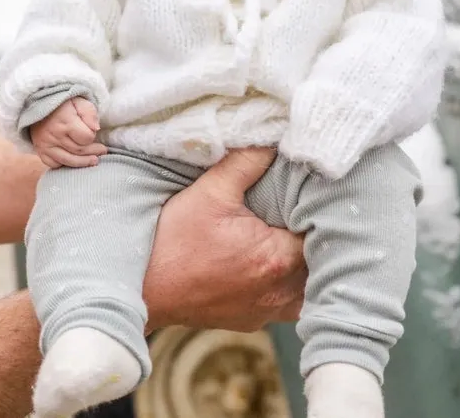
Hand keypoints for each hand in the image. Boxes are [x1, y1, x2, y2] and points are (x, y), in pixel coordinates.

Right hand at [31, 98, 106, 168]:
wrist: (40, 104)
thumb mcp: (80, 102)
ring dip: (83, 162)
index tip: (93, 132)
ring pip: (68, 160)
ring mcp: (45, 144)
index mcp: (65, 121)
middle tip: (102, 150)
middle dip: (93, 151)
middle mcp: (54, 134)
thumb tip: (96, 129)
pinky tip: (73, 160)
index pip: (86, 138)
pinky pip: (53, 164)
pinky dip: (64, 164)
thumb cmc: (64, 104)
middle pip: (79, 151)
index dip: (92, 136)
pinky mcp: (40, 150)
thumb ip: (90, 114)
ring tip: (94, 160)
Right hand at [144, 147, 306, 331]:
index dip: (321, 211)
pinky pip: (285, 304)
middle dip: (317, 237)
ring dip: (305, 264)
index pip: (322, 233)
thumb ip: (246, 162)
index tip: (315, 194)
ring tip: (294, 235)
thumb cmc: (171, 243)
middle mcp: (277, 292)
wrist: (138, 289)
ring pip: (306, 287)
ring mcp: (264, 312)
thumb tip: (271, 139)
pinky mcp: (250, 320)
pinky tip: (273, 260)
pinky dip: (288, 284)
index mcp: (274, 258)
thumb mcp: (209, 193)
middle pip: (319, 263)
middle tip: (307, 210)